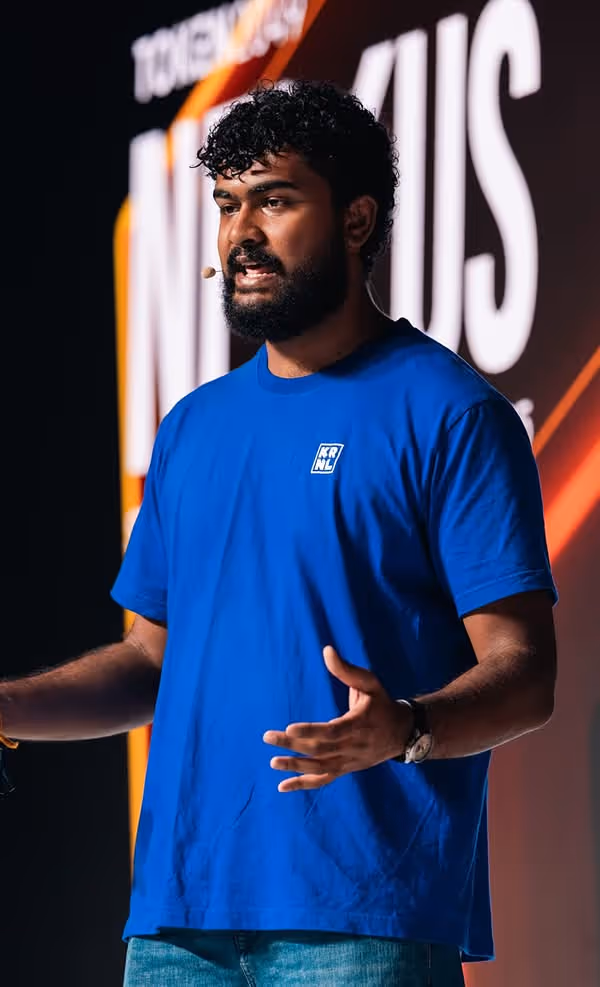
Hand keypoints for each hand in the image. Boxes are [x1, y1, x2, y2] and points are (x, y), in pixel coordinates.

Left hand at [263, 646, 411, 791]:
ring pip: (320, 768)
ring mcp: (349, 761)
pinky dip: (303, 784)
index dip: (310, 731)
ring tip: (273, 761)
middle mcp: (354, 747)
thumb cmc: (381, 703)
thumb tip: (326, 650)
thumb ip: (347, 670)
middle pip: (320, 750)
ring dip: (295, 767)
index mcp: (359, 725)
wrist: (402, 732)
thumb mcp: (370, 683)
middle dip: (293, 745)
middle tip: (268, 737)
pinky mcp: (345, 769)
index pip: (332, 732)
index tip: (289, 727)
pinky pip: (323, 779)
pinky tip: (282, 786)